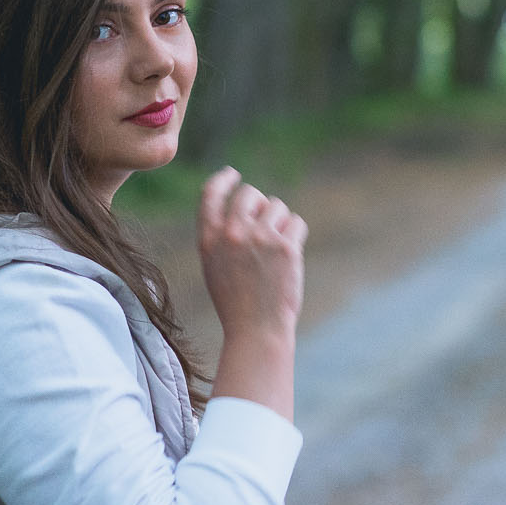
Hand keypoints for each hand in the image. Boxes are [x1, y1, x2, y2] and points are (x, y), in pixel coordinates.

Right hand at [198, 166, 307, 337]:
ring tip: (276, 252)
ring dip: (281, 223)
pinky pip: (296, 223)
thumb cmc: (237, 302)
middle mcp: (232, 233)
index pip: (210, 194)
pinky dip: (296, 236)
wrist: (256, 330)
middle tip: (267, 224)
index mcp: (209, 239)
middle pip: (250, 194)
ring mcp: (259, 238)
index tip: (233, 174)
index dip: (223, 180)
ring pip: (277, 207)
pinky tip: (290, 257)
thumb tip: (244, 208)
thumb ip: (223, 236)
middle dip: (261, 204)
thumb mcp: (216, 266)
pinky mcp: (285, 247)